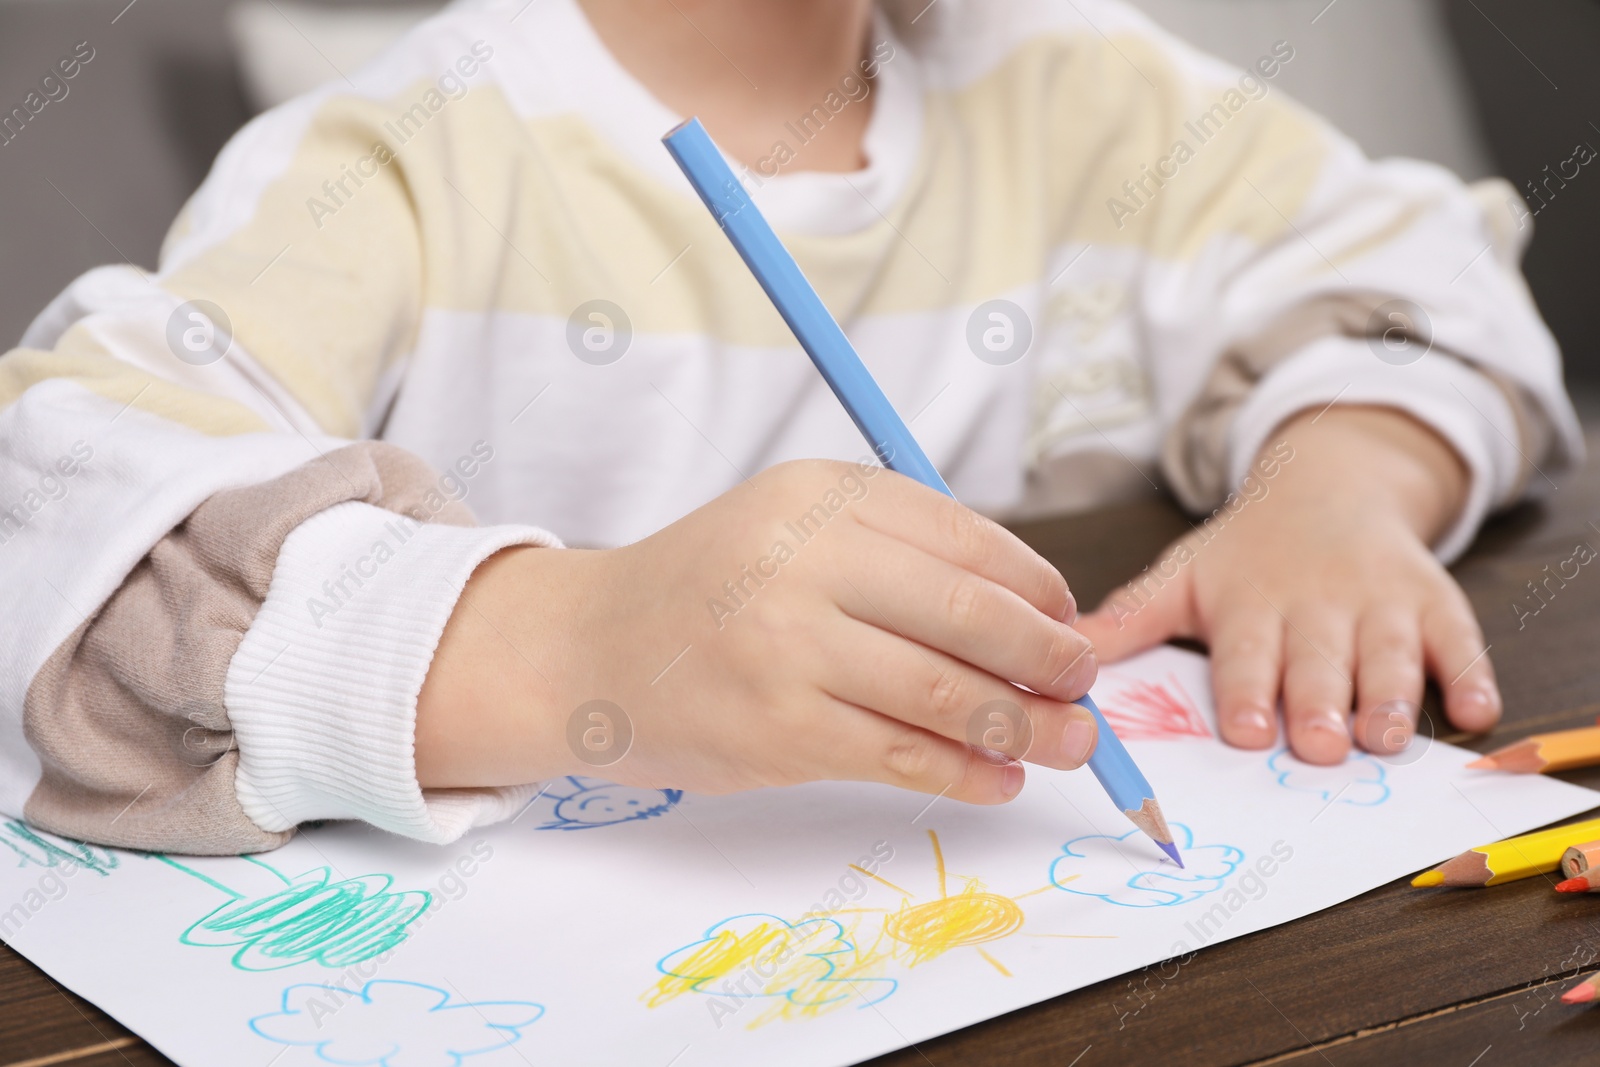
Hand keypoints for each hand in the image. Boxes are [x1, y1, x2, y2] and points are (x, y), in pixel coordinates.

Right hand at [415, 459, 1099, 801]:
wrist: (592, 652)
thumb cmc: (709, 587)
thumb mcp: (789, 522)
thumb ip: (894, 545)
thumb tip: (1029, 607)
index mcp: (818, 496)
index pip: (964, 538)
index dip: (1037, 586)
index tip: (1067, 617)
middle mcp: (805, 564)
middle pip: (970, 616)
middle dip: (1049, 657)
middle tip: (1083, 682)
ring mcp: (790, 651)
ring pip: (947, 695)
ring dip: (1027, 726)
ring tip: (1067, 741)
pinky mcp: (781, 732)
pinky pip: (903, 757)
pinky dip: (968, 774)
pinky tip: (998, 779)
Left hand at [1076, 406, 1498, 764]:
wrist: (1327, 484)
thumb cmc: (1246, 554)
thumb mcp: (1185, 575)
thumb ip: (1131, 620)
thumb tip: (1063, 656)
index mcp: (1251, 600)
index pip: (1248, 652)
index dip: (1250, 691)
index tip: (1249, 732)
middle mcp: (1318, 601)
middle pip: (1321, 660)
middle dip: (1320, 703)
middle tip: (1321, 746)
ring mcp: (1381, 601)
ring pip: (1390, 654)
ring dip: (1392, 697)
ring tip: (1387, 738)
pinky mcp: (1433, 601)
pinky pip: (1458, 637)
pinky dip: (1470, 674)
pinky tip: (1478, 709)